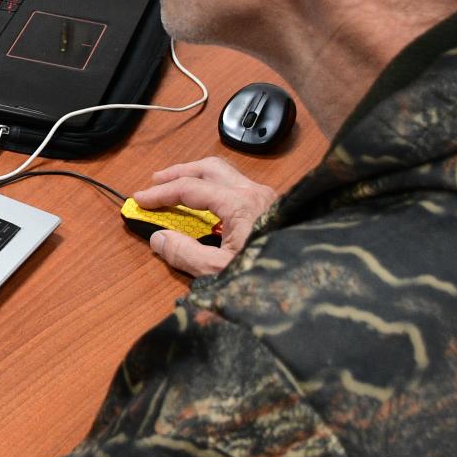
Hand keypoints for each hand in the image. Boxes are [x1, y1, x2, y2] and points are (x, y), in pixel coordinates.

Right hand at [131, 157, 276, 276]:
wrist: (316, 289)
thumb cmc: (273, 280)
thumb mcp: (220, 273)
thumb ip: (185, 254)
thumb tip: (158, 238)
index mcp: (241, 204)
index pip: (191, 188)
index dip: (161, 193)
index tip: (139, 200)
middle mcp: (256, 193)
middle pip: (210, 168)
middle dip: (179, 173)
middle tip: (156, 182)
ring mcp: (268, 199)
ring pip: (226, 175)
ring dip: (198, 177)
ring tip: (178, 188)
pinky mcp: (276, 209)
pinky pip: (239, 188)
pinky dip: (216, 189)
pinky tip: (208, 207)